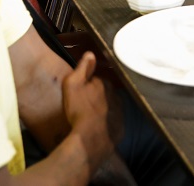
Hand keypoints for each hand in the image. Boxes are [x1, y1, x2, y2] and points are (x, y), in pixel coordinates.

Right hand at [62, 52, 113, 167]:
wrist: (90, 138)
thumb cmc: (78, 109)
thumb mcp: (73, 84)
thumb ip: (82, 68)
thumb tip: (90, 53)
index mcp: (105, 84)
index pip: (99, 81)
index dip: (89, 86)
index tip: (81, 92)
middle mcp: (116, 96)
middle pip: (106, 94)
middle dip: (98, 97)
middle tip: (85, 105)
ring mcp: (120, 114)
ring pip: (111, 108)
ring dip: (103, 111)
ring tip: (90, 118)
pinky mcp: (120, 130)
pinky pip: (113, 124)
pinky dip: (107, 125)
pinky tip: (98, 129)